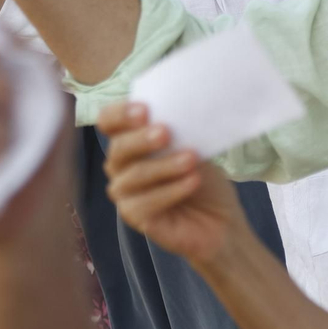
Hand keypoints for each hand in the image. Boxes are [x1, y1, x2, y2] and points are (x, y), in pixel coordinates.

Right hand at [99, 101, 243, 266]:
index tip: (144, 110)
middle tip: (166, 132)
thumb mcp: (193, 145)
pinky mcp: (133, 216)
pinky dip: (171, 190)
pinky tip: (192, 182)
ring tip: (191, 159)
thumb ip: (177, 130)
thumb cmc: (200, 175)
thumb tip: (176, 111)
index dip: (120, 114)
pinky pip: (145, 203)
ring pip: (134, 175)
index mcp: (128, 139)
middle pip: (118, 148)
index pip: (108, 121)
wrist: (219, 219)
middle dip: (141, 139)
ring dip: (164, 165)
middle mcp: (119, 164)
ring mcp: (124, 192)